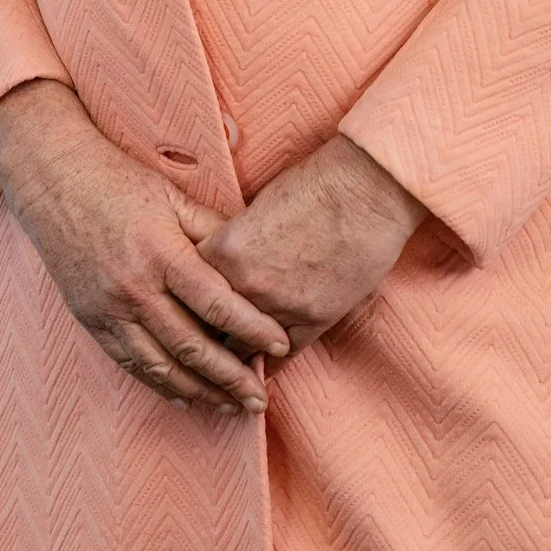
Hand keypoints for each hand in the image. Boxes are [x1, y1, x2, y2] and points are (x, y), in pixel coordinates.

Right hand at [0, 78, 290, 411]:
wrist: (55, 180)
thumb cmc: (120, 180)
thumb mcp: (173, 195)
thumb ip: (212, 230)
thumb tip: (252, 258)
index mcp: (161, 252)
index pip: (216, 302)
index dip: (251, 328)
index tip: (280, 344)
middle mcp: (134, 287)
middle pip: (191, 345)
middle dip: (230, 377)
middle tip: (260, 398)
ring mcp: (108, 308)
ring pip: (160, 365)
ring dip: (199, 391)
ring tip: (230, 406)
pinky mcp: (90, 320)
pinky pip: (129, 363)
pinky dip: (159, 384)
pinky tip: (184, 396)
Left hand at [193, 134, 427, 369]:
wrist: (365, 188)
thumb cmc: (313, 184)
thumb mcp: (257, 208)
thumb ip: (235, 243)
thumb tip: (225, 265)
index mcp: (224, 249)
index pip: (186, 290)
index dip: (185, 301)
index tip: (185, 309)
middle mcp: (245, 284)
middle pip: (207, 327)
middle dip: (204, 336)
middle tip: (201, 345)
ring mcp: (280, 306)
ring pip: (242, 349)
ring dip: (236, 356)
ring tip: (229, 366)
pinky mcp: (315, 319)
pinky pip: (283, 354)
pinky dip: (271, 360)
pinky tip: (264, 365)